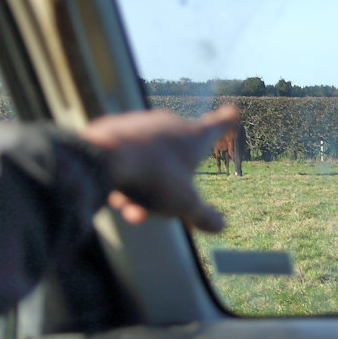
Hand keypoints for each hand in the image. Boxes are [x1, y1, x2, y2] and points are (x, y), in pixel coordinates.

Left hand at [78, 105, 238, 231]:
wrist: (105, 157)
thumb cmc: (155, 176)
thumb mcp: (185, 203)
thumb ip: (203, 216)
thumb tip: (220, 226)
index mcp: (194, 136)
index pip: (218, 125)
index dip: (227, 120)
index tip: (232, 112)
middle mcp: (170, 124)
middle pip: (180, 148)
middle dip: (176, 175)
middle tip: (168, 200)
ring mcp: (141, 123)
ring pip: (150, 157)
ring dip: (146, 183)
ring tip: (135, 210)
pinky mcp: (115, 128)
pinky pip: (126, 155)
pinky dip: (125, 175)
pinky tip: (116, 196)